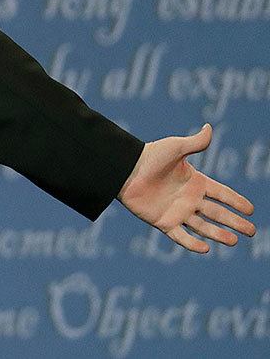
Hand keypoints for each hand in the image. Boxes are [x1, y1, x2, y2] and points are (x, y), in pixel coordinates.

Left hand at [117, 123, 255, 252]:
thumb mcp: (175, 148)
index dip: (236, 201)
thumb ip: (195, 142)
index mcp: (195, 182)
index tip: (251, 210)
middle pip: (217, 213)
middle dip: (234, 222)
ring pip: (203, 226)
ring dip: (218, 234)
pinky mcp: (163, 222)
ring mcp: (177, 211)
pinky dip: (192, 243)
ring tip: (234, 241)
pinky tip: (205, 249)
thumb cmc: (150, 156)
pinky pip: (180, 236)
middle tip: (251, 231)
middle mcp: (189, 198)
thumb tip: (209, 127)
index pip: (222, 193)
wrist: (125, 170)